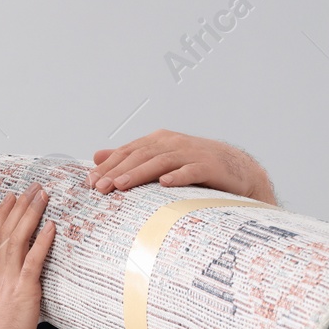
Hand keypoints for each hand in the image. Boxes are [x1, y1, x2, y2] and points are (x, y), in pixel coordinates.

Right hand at [0, 181, 55, 328]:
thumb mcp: (4, 305)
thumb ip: (11, 289)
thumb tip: (24, 282)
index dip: (3, 213)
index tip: (12, 195)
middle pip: (7, 230)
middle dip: (20, 205)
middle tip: (34, 186)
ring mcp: (10, 280)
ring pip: (18, 238)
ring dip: (31, 214)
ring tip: (42, 196)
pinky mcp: (24, 291)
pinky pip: (32, 261)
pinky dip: (42, 242)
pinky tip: (51, 227)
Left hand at [87, 129, 277, 203]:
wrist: (238, 171)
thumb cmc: (196, 168)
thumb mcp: (161, 161)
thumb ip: (131, 158)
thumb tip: (97, 156)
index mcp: (159, 141)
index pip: (128, 152)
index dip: (108, 166)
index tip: (90, 182)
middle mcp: (172, 143)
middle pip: (140, 155)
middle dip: (117, 171)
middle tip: (99, 187)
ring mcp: (191, 153)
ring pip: (160, 161)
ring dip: (139, 173)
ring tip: (121, 185)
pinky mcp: (209, 166)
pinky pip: (191, 171)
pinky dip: (177, 176)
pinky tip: (164, 184)